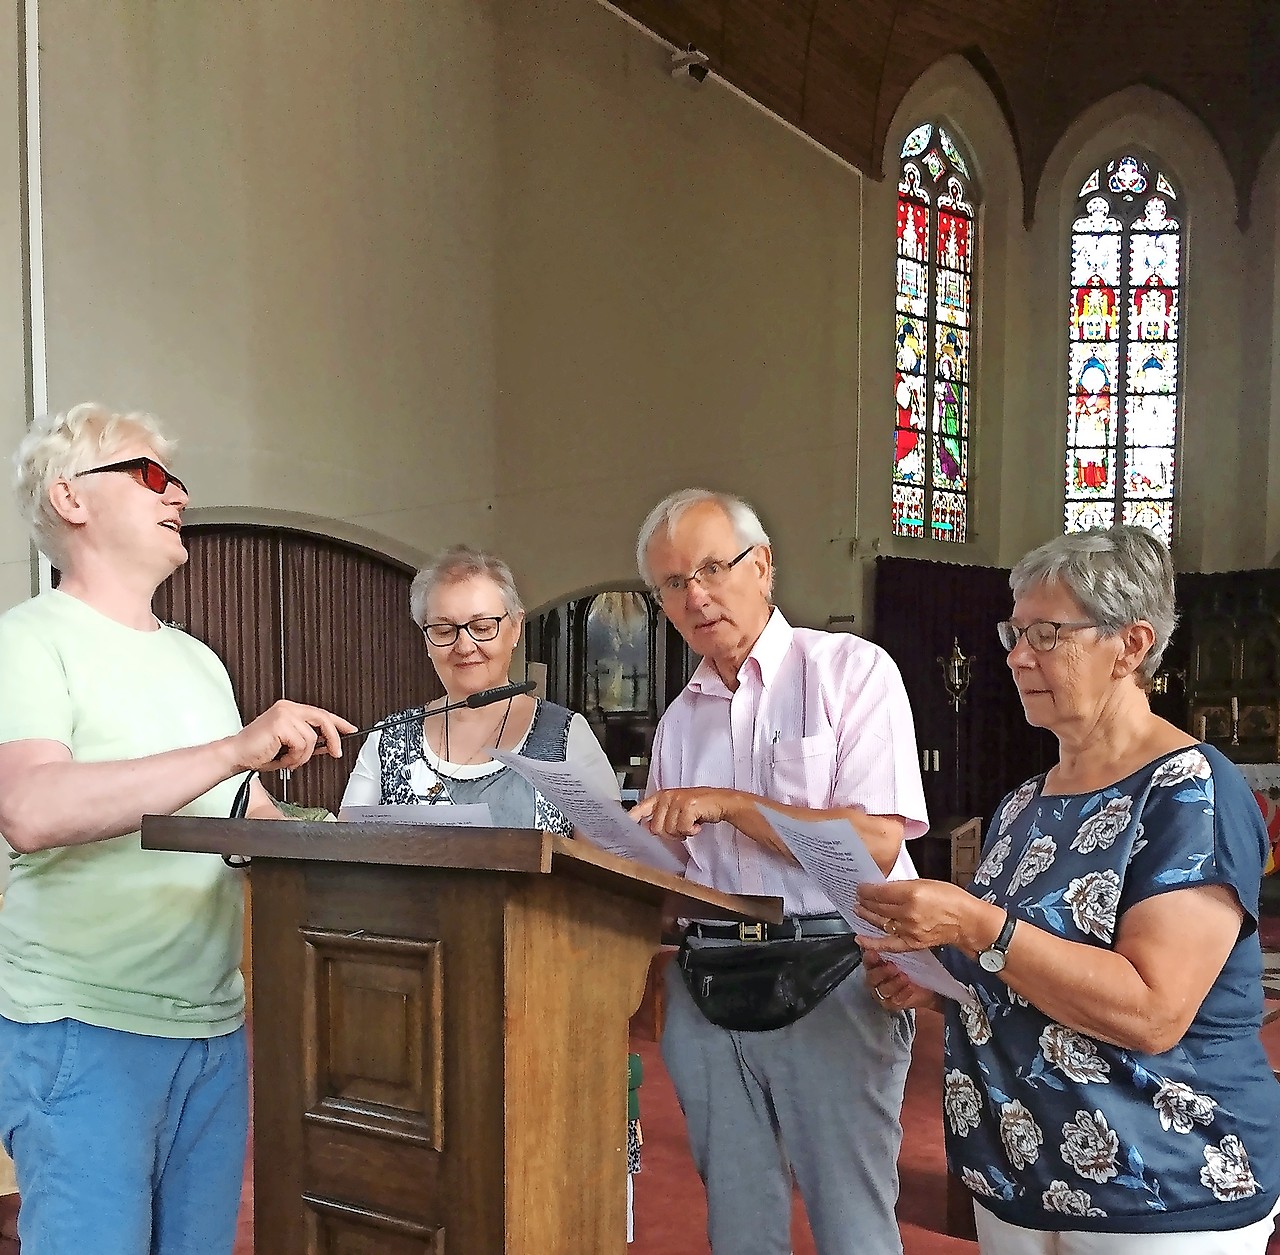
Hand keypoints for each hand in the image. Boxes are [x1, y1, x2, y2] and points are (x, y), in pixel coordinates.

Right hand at [227, 701, 355, 773]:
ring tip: (288, 759)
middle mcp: (287, 708)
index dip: (338, 722)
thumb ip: (309, 742)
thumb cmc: (259, 752)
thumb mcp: (290, 747)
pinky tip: (281, 758)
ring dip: (302, 756)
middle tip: (335, 753)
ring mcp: (284, 714)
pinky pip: (302, 745)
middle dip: (333, 739)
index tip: (351, 730)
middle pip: (323, 719)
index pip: (320, 713)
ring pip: (312, 738)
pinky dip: (294, 758)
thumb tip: (329, 745)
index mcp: (290, 710)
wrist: (236, 755)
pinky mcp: (281, 723)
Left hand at [629, 787, 737, 839]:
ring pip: (670, 830)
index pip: (641, 808)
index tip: (624, 824)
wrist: (722, 803)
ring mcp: (677, 800)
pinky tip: (697, 824)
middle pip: (656, 828)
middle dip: (670, 833)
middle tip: (682, 827)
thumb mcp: (677, 810)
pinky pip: (683, 828)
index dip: (632, 817)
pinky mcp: (688, 805)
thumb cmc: (700, 807)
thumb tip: (647, 828)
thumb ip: (661, 818)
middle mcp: (667, 797)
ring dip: (682, 832)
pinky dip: (692, 831)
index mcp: (661, 797)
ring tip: (691, 823)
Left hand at [856, 877, 995, 955]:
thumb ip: (903, 886)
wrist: (967, 922)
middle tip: (857, 897)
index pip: (880, 892)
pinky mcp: (912, 943)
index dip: (867, 890)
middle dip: (864, 901)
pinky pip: (888, 944)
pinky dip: (872, 942)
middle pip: (878, 907)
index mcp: (911, 894)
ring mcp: (909, 930)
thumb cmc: (950, 898)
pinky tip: (860, 938)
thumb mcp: (925, 882)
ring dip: (866, 916)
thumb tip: (884, 888)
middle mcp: (908, 913)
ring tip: (858, 909)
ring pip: (880, 922)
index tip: (861, 887)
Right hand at [862, 949, 937, 1012]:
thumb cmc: (911, 966)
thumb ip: (894, 947)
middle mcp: (875, 979)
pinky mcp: (891, 1004)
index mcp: (874, 964)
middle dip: (882, 972)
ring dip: (894, 983)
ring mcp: (882, 993)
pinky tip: (910, 987)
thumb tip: (892, 932)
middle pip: (872, 977)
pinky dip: (903, 993)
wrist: (926, 987)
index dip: (870, 957)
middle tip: (892, 966)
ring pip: (883, 990)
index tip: (875, 953)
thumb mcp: (904, 954)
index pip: (867, 960)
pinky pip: (895, 1000)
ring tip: (904, 977)